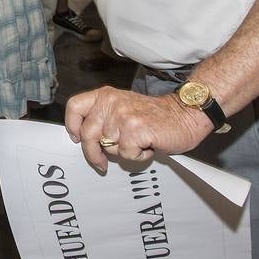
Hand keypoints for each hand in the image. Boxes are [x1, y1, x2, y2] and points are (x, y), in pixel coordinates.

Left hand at [65, 86, 211, 172]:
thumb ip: (104, 118)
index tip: (76, 138)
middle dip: (93, 153)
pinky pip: (126, 154)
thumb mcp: (123, 108)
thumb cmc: (156, 116)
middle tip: (100, 164)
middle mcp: (111, 102)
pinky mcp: (136, 130)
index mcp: (106, 95)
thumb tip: (86, 139)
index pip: (75, 106)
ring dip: (123, 152)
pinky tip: (148, 145)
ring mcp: (123, 116)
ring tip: (139, 142)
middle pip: (88, 134)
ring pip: (108, 147)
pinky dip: (138, 156)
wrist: (185, 114)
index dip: (72, 125)